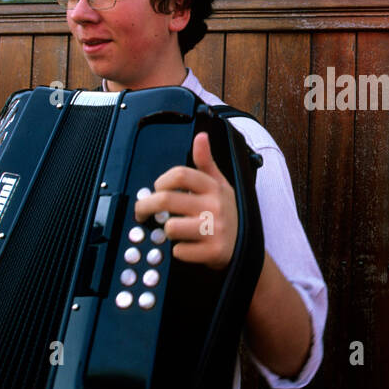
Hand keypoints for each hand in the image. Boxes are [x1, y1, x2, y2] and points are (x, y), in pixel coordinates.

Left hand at [134, 132, 236, 269]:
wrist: (246, 247)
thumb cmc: (228, 214)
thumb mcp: (220, 185)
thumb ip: (206, 162)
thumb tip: (201, 137)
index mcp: (214, 187)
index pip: (179, 175)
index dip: (161, 182)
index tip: (156, 190)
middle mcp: (215, 206)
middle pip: (166, 200)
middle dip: (145, 206)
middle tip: (141, 212)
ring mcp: (215, 230)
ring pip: (170, 227)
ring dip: (166, 231)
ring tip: (174, 230)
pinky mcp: (213, 251)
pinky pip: (179, 251)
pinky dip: (179, 251)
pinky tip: (188, 246)